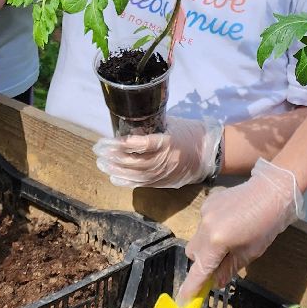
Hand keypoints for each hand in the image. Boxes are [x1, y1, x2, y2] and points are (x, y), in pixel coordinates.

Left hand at [93, 116, 221, 187]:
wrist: (208, 153)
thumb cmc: (188, 134)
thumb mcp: (170, 124)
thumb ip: (151, 127)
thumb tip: (127, 126)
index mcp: (167, 142)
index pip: (141, 144)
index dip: (121, 144)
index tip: (107, 140)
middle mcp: (164, 160)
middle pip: (134, 161)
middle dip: (112, 156)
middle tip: (98, 150)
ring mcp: (163, 173)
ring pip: (135, 174)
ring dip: (115, 169)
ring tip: (101, 163)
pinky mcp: (163, 182)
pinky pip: (142, 183)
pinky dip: (126, 181)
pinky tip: (113, 177)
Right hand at [175, 157, 300, 300]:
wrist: (272, 190)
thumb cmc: (267, 225)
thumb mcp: (251, 252)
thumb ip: (230, 268)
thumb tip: (217, 281)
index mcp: (217, 242)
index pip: (200, 270)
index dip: (191, 288)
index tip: (183, 302)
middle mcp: (205, 227)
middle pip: (193, 254)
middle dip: (203, 263)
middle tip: (221, 264)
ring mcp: (204, 213)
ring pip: (197, 239)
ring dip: (208, 246)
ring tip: (232, 239)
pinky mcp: (208, 203)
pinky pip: (204, 224)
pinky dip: (212, 231)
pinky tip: (231, 224)